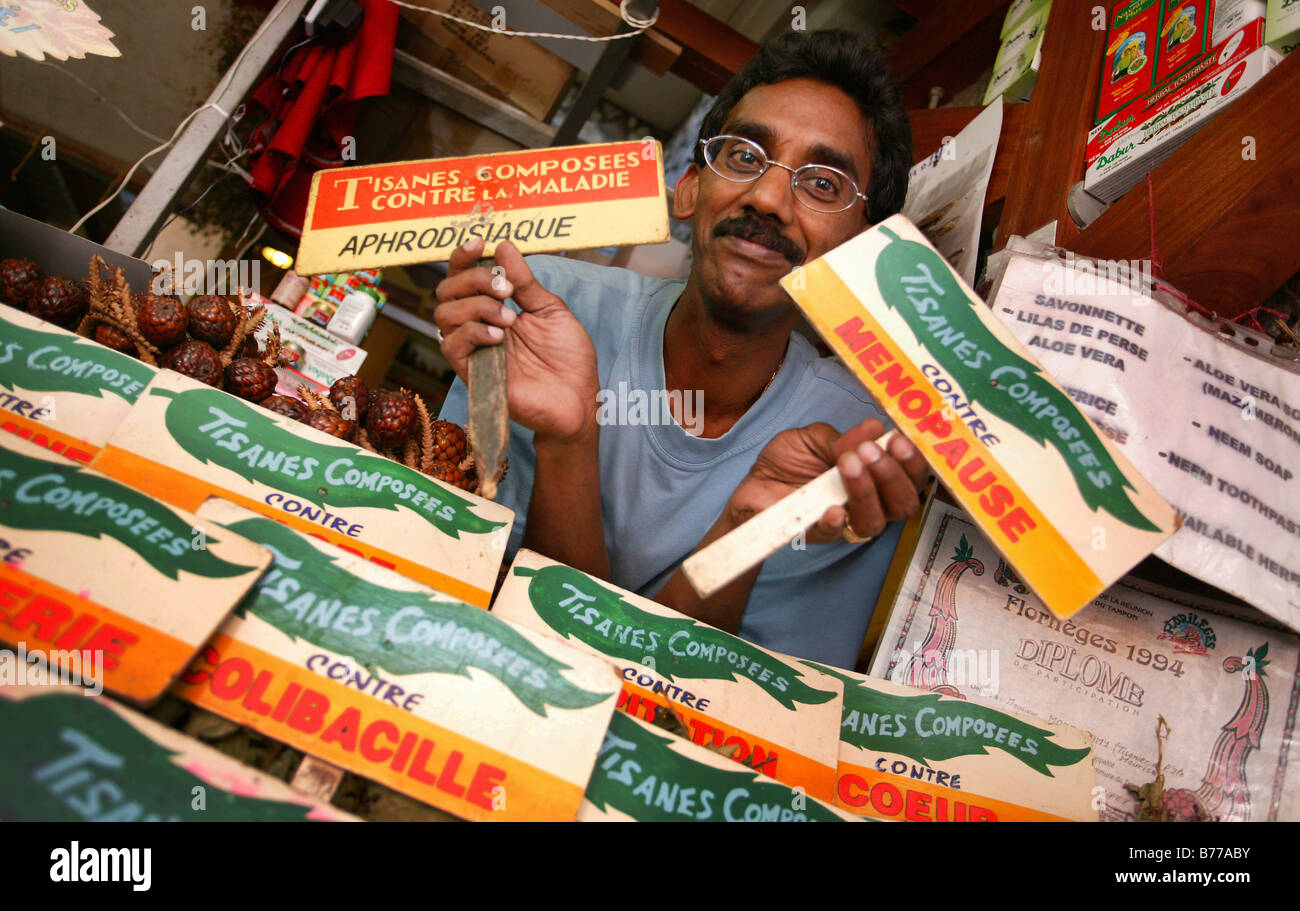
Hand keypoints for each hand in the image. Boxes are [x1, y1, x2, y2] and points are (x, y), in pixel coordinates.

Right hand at [433, 238, 598, 442]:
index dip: (465, 257)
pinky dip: (472, 333)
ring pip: (444, 314)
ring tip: (510, 318)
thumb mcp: (551, 310)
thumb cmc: (568, 359)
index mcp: (495, 307)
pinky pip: (451, 346)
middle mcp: (479, 326)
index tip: (481, 245)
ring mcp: (474, 350)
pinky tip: (500, 336)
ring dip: (476, 306)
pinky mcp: (473, 374)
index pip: (464, 276)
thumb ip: (525, 282)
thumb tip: (503, 246)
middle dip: (474, 280)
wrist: (579, 399)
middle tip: (507, 291)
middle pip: (447, 290)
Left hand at [726, 418, 928, 542]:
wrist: (753, 482)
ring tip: (849, 464)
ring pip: (874, 522)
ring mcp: (845, 522)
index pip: (910, 478)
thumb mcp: (815, 437)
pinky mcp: (817, 534)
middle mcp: (869, 503)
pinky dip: (836, 521)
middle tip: (871, 452)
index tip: (899, 440)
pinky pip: (835, 534)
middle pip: (902, 505)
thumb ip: (844, 438)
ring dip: (867, 492)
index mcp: (875, 478)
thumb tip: (875, 427)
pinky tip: (833, 507)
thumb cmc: (790, 459)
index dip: (912, 462)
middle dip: (892, 476)